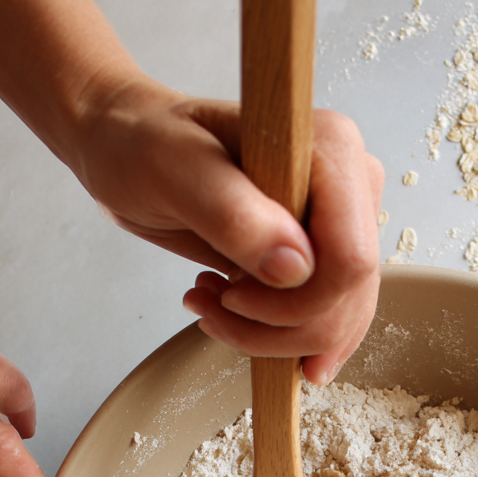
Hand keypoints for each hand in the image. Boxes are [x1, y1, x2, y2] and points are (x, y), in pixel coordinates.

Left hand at [76, 85, 383, 383]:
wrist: (126, 144)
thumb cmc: (142, 142)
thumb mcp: (173, 172)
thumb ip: (234, 215)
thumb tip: (297, 268)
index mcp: (331, 149)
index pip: (351, 258)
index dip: (299, 300)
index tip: (235, 296)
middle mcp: (349, 186)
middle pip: (348, 297)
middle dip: (281, 325)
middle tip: (215, 308)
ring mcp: (338, 223)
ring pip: (337, 318)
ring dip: (272, 335)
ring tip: (212, 307)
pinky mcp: (319, 253)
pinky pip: (323, 317)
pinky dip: (276, 333)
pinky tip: (230, 311)